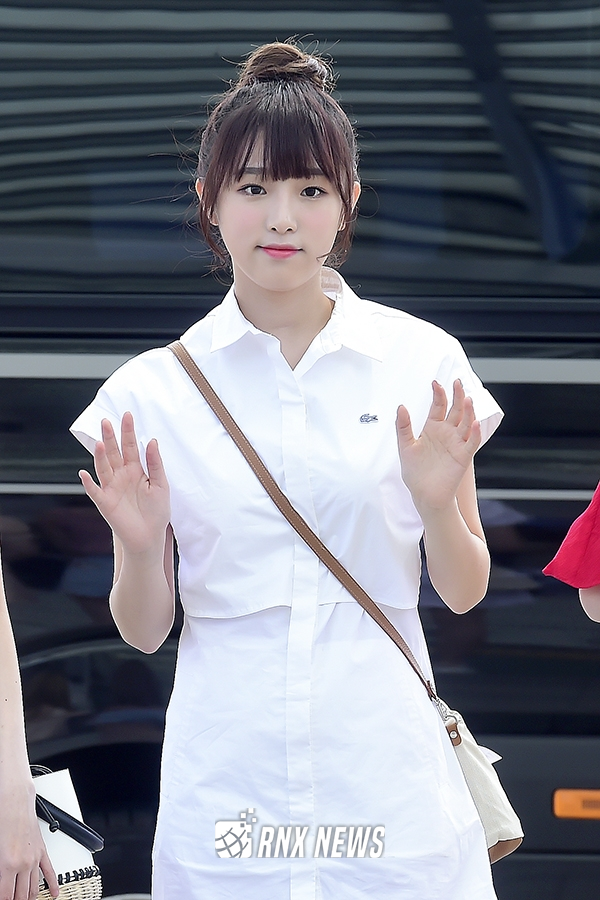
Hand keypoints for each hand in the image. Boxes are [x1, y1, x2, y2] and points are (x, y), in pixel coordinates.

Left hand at [0, 776, 58, 899]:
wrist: (15, 801)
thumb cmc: (2, 819)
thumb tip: (1, 882)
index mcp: (8, 865)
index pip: (6, 896)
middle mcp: (24, 864)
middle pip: (21, 896)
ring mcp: (35, 858)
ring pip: (34, 888)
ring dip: (29, 898)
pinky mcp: (42, 851)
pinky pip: (50, 872)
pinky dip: (52, 886)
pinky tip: (53, 894)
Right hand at [78, 412, 170, 556]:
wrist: (149, 537)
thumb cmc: (157, 512)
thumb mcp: (161, 485)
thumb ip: (155, 464)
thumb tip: (152, 441)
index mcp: (136, 470)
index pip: (130, 446)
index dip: (128, 431)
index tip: (127, 415)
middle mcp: (121, 476)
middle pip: (114, 453)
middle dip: (110, 437)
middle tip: (106, 421)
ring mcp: (111, 488)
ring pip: (104, 468)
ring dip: (101, 456)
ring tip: (101, 444)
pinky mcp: (105, 503)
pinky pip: (95, 491)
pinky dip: (89, 483)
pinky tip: (83, 473)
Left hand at [396, 379, 480, 512]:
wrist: (423, 494)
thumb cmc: (415, 472)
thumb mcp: (405, 446)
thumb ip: (403, 427)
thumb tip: (401, 407)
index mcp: (432, 428)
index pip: (438, 406)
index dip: (438, 394)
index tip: (435, 383)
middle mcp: (447, 433)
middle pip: (456, 410)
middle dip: (457, 396)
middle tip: (457, 382)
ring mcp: (456, 443)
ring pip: (466, 423)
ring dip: (469, 411)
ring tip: (468, 400)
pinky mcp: (463, 456)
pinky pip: (472, 442)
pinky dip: (475, 433)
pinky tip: (475, 423)